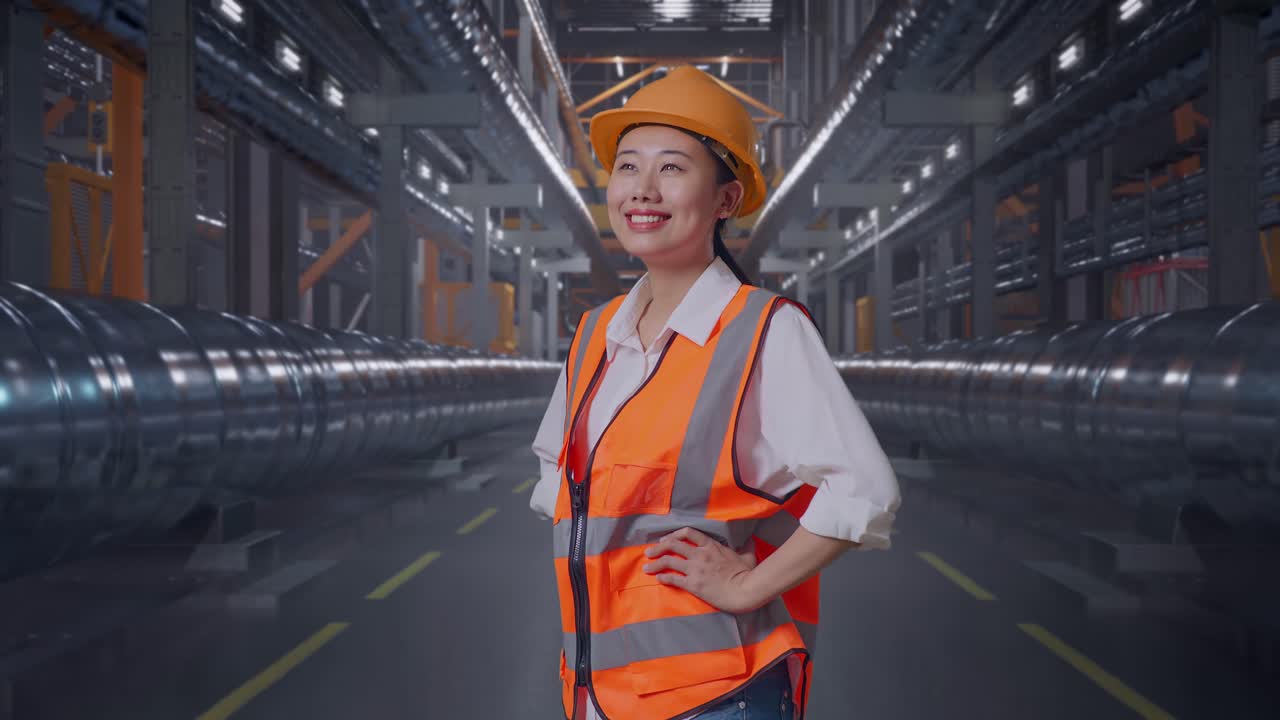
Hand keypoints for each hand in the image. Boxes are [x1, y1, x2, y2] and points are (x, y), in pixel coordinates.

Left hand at [642, 528, 762, 613]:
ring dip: (655, 564)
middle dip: (658, 548)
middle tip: (649, 552)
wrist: (744, 590)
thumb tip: (750, 540)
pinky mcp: (693, 584)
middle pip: (673, 545)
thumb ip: (745, 547)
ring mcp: (695, 569)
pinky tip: (658, 579)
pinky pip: (673, 579)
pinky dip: (663, 578)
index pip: (688, 533)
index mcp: (711, 546)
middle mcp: (700, 554)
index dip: (674, 535)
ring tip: (646, 567)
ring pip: (669, 561)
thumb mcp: (747, 556)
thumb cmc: (747, 574)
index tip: (665, 539)